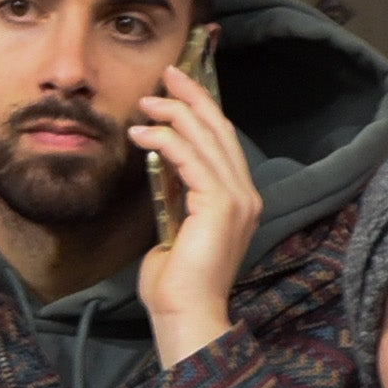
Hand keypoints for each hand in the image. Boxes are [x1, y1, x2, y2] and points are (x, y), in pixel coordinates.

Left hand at [128, 74, 260, 368]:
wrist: (186, 313)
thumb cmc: (175, 282)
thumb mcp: (175, 227)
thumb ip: (175, 197)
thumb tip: (160, 168)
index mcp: (239, 200)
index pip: (223, 142)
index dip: (202, 109)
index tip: (177, 88)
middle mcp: (245, 195)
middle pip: (220, 130)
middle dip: (192, 97)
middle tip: (167, 73)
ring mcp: (237, 199)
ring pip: (206, 139)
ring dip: (174, 114)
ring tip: (146, 101)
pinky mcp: (220, 206)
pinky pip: (190, 159)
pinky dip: (165, 140)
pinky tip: (142, 133)